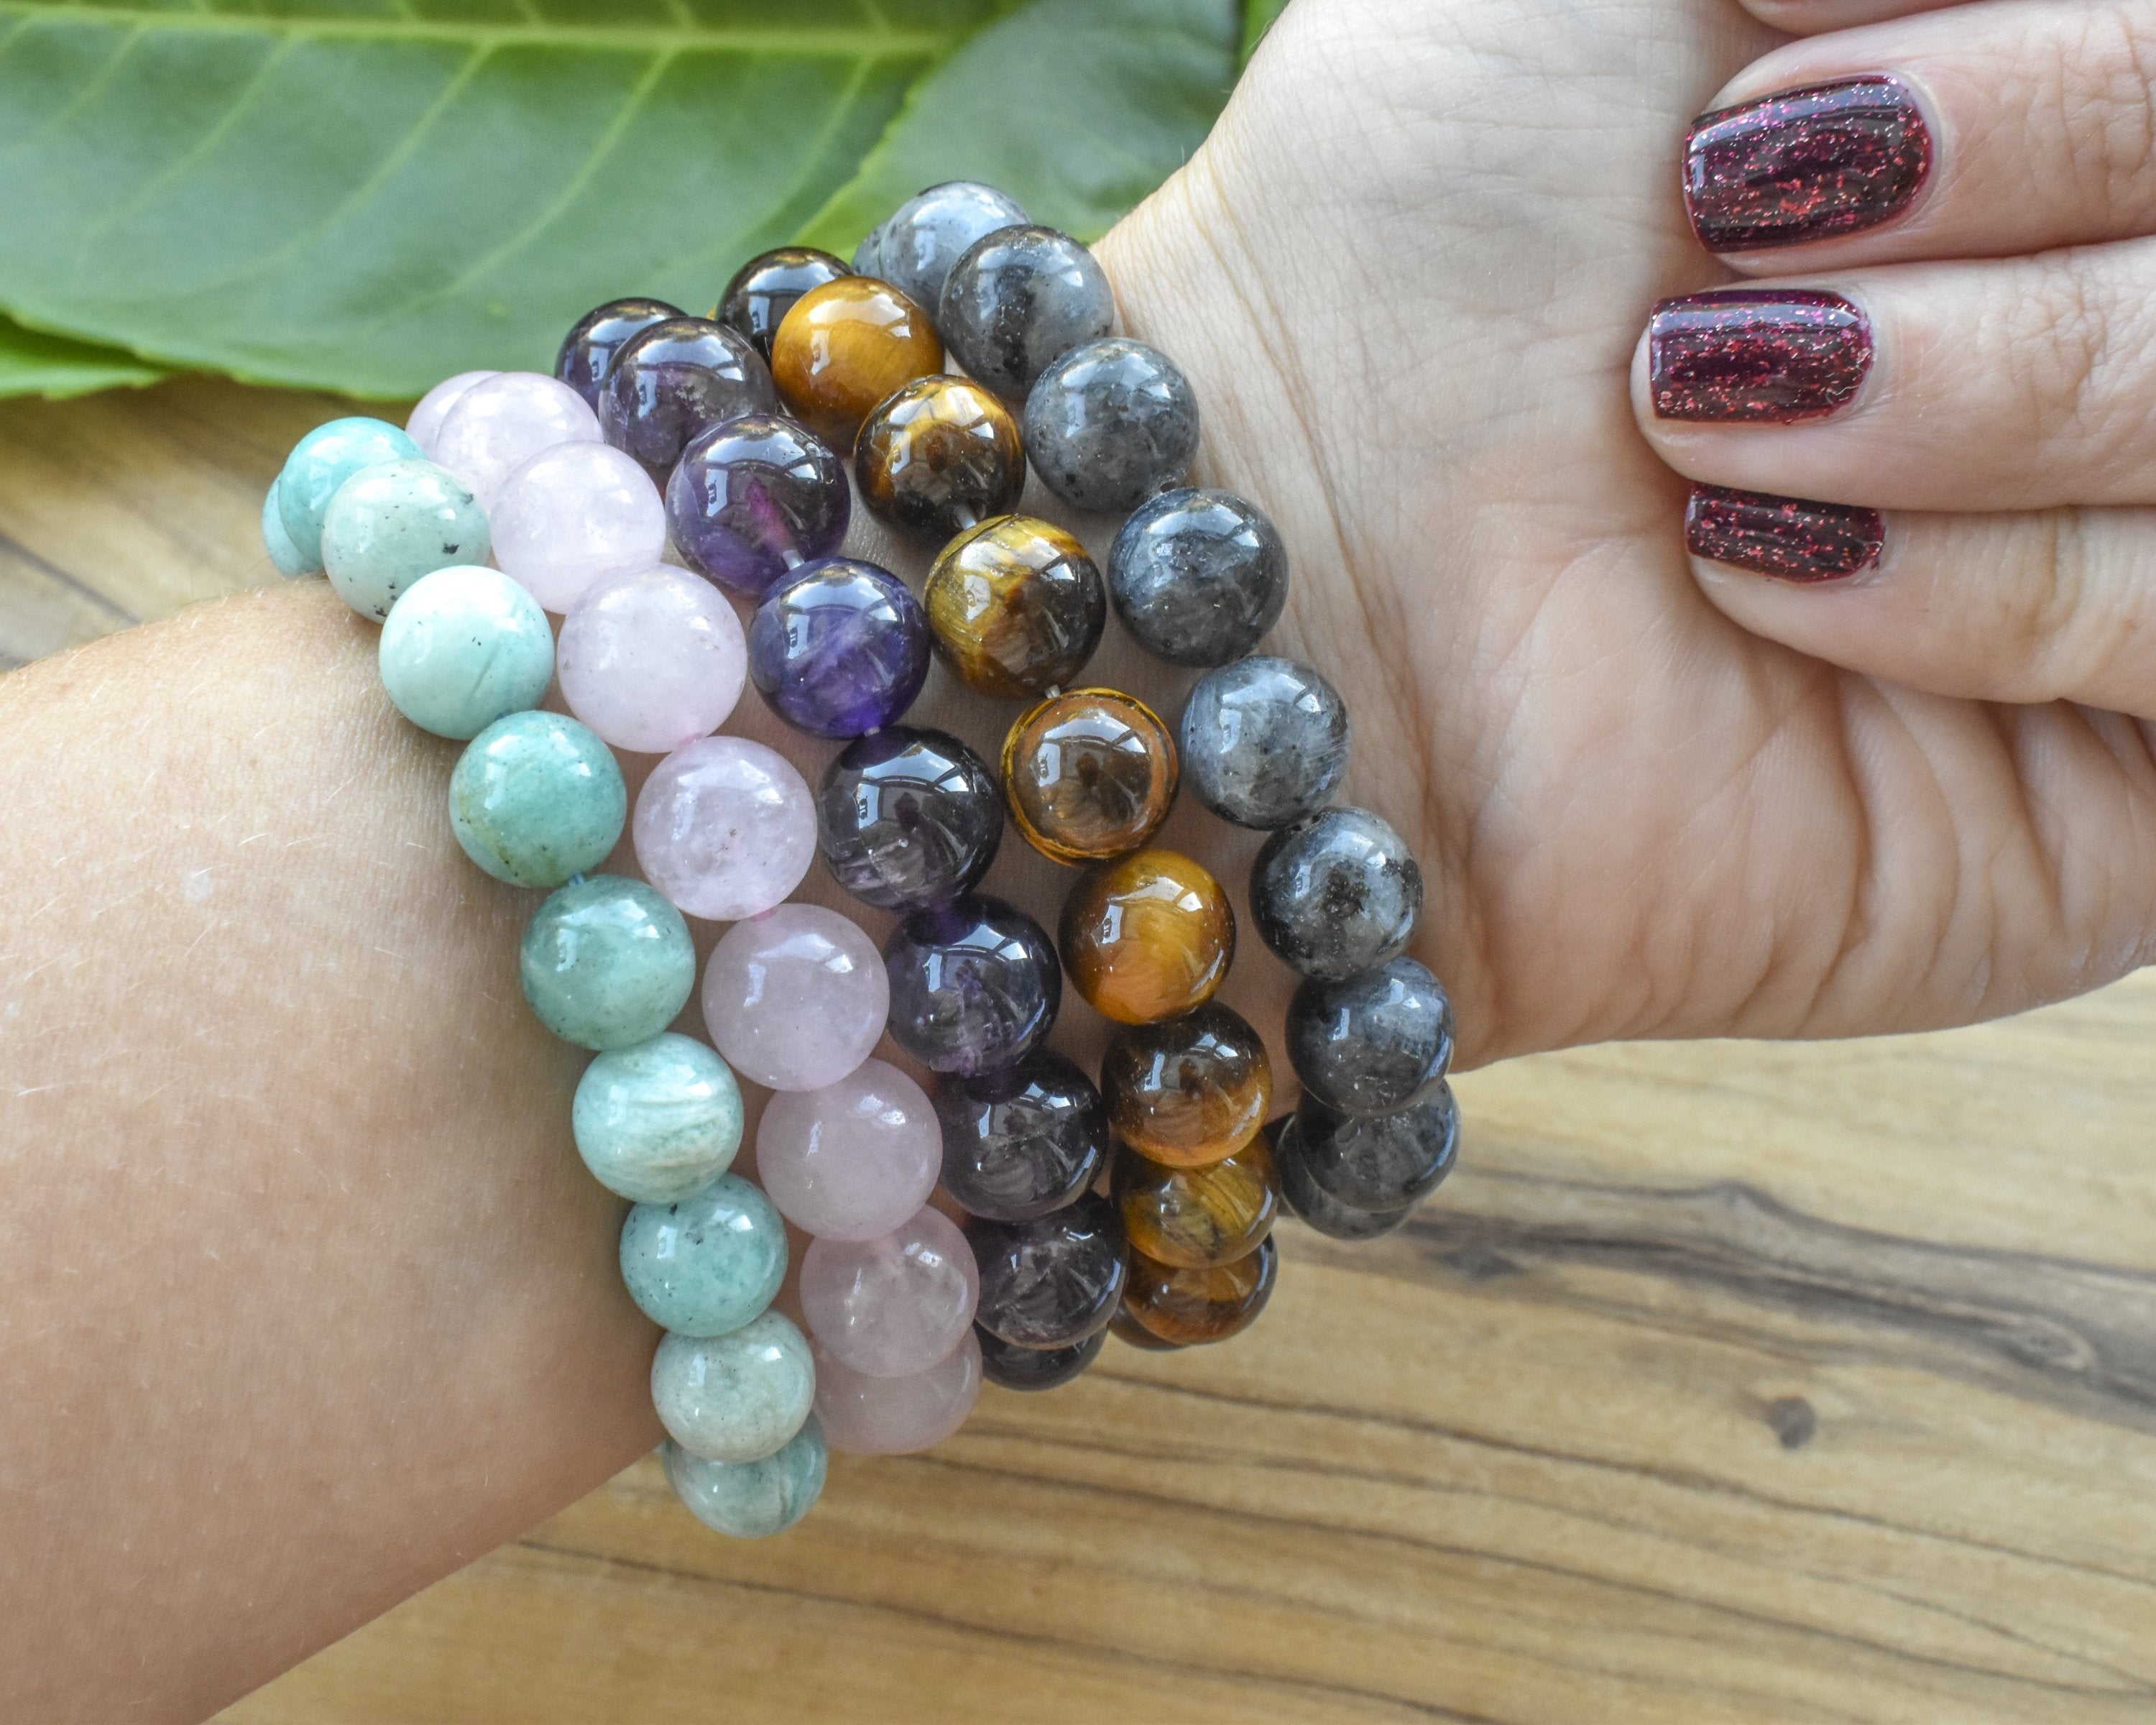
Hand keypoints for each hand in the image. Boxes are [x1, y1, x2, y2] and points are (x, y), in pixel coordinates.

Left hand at [1092, 0, 2155, 1064]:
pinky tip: (1764, 575)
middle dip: (2052, 135)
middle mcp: (2107, 323)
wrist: (1283, 546)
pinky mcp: (2123, 785)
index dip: (2056, 32)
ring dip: (1993, 378)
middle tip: (1744, 211)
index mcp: (2041, 142)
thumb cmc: (1423, 213)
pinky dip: (1995, 586)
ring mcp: (2126, 550)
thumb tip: (1980, 8)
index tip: (1779, 13)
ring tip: (1704, 412)